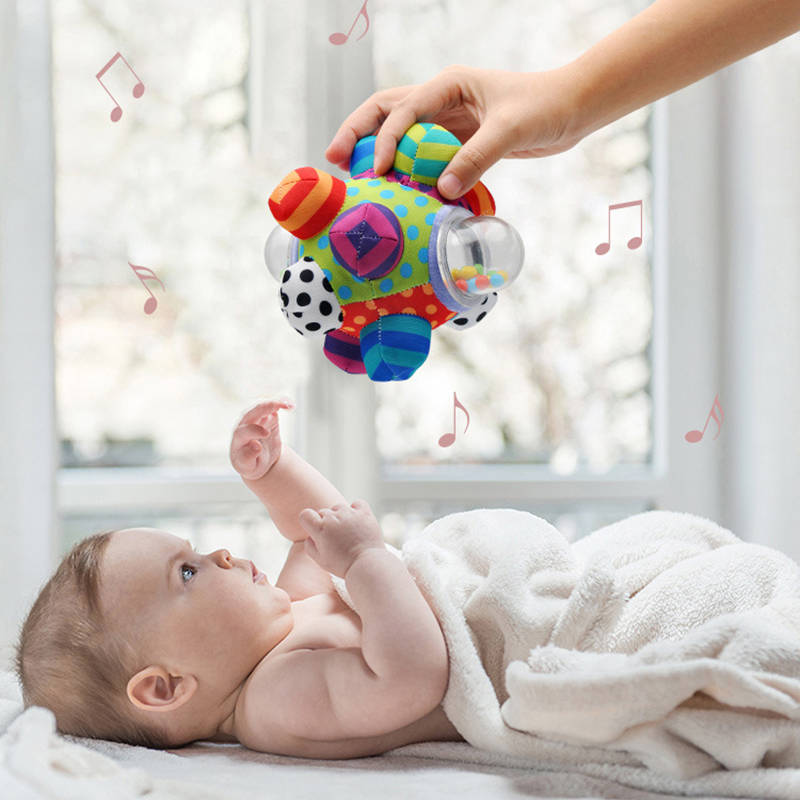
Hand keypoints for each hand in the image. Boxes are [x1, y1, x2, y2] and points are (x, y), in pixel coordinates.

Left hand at [230, 396, 294, 480]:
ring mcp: (256, 419)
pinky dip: (282, 403)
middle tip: (276, 406)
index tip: (266, 433)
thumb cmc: (249, 464)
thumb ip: (247, 457)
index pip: (243, 432)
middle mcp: (245, 425)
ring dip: (275, 403)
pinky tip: (290, 405)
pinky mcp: (268, 416)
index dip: (254, 431)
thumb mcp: (247, 467)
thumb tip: (256, 446)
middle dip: (263, 408)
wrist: (256, 459)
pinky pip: (274, 406)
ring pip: (263, 406)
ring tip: (288, 405)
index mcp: (238, 439)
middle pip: (252, 413)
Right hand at [298, 500, 385, 578]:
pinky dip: (356, 510)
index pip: (305, 514)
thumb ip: (310, 546)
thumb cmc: (343, 564)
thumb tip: (310, 536)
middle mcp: (334, 517)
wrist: (366, 565)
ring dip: (340, 516)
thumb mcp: (320, 560)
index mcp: (321, 528)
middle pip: (323, 512)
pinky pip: (357, 504)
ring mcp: (350, 513)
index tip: (315, 530)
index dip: (309, 522)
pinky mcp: (364, 513)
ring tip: (348, 532)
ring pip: (339, 507)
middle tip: (335, 538)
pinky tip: (357, 521)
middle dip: (326, 523)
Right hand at [325, 64, 584, 199]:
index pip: (404, 109)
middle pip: (385, 110)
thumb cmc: (545, 107)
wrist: (571, 109)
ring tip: (353, 174)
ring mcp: (446, 120)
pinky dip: (404, 169)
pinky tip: (393, 188)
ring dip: (374, 150)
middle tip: (334, 159)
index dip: (387, 140)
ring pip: (399, 132)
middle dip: (358, 132)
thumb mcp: (510, 130)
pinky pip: (421, 155)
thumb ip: (476, 157)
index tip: (378, 170)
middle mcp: (442, 99)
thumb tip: (442, 190)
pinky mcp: (457, 141)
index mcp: (449, 84)